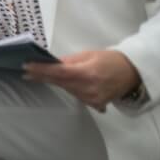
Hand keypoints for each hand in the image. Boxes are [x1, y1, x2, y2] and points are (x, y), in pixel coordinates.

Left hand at [23, 50, 141, 111]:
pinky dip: (69, 88)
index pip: (59, 73)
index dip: (41, 71)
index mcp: (88, 73)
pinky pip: (76, 95)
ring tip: (42, 74)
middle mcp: (90, 89)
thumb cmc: (111, 60)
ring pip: (66, 89)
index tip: (26, 67)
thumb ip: (68, 60)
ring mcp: (92, 99)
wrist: (133, 73)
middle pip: (60, 82)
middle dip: (42, 76)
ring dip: (56, 82)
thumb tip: (50, 63)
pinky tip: (65, 82)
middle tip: (26, 71)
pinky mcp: (95, 104)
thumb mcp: (89, 54)